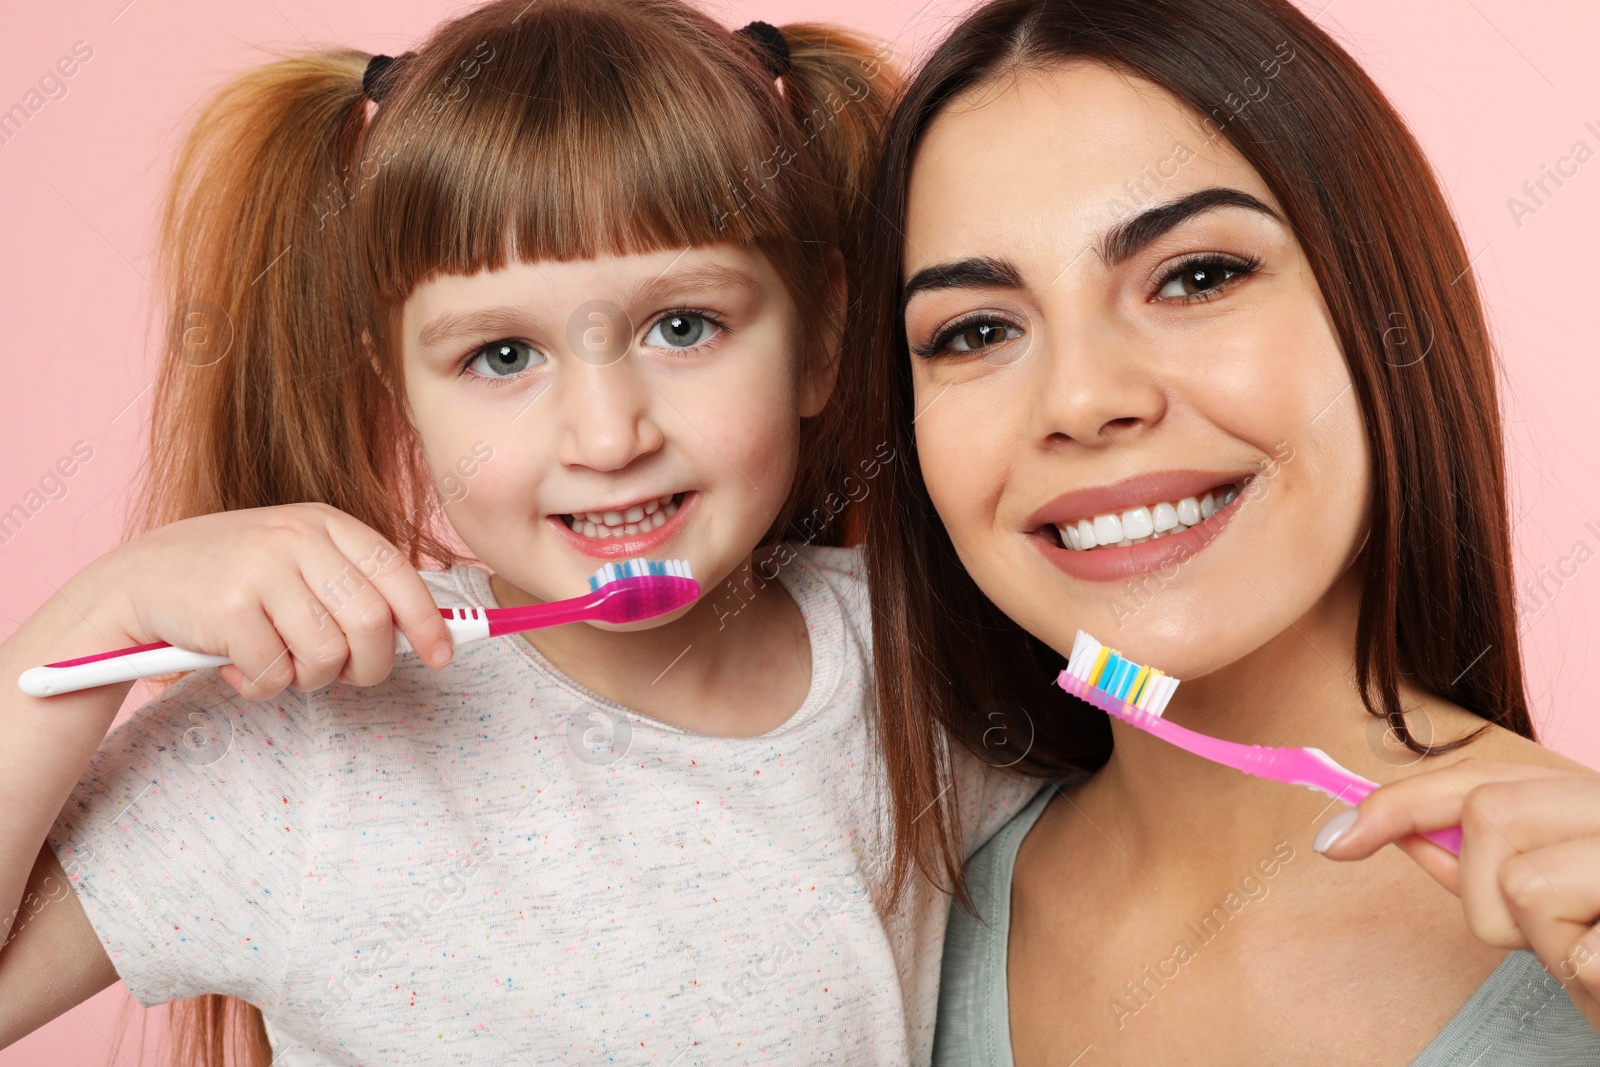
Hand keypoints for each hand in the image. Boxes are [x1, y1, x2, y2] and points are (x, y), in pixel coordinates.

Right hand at [69, 502, 452, 699]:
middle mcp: (298, 538)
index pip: (398, 574)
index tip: (444, 655)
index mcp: (325, 523)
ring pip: (327, 655)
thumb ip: (356, 587)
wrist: (139, 580)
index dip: (428, 620)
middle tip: (343, 675)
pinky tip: (237, 664)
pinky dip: (262, 686)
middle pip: (372, 623)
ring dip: (309, 679)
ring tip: (279, 661)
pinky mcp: (228, 608)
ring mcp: (261, 569)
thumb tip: (430, 632)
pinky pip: (275, 674)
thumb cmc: (235, 581)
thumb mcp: (300, 563)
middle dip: (367, 666)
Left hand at [1314, 758, 1599, 1030]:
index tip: (1334, 841)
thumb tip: (1378, 828)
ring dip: (1541, 943)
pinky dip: (1586, 977)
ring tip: (1591, 949)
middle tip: (1539, 934)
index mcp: (1593, 796)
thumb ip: (1475, 860)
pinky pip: (1577, 952)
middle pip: (1491, 813)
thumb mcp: (1547, 900)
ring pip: (1522, 884)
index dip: (1396, 802)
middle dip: (1486, 891)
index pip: (1478, 774)